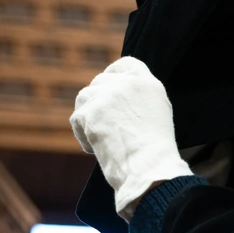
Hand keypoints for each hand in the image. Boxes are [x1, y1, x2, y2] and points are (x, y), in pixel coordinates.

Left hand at [71, 57, 192, 219]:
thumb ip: (138, 99)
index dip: (112, 75)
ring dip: (88, 117)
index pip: (124, 65)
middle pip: (99, 82)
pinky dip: (83, 135)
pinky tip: (96, 149)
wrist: (149, 167)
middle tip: (102, 125)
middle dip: (97, 102)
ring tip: (100, 138)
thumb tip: (116, 101)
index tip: (107, 90)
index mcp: (147, 83)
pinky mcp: (90, 111)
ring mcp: (107, 95)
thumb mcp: (156, 114)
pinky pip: (77, 119)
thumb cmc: (155, 152)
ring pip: (85, 98)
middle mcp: (127, 83)